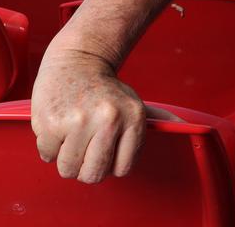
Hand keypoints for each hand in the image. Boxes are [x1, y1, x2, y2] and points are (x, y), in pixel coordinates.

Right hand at [31, 48, 173, 183]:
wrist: (76, 59)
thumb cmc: (107, 89)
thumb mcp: (136, 101)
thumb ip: (158, 118)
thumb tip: (187, 127)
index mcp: (133, 117)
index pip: (122, 169)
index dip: (110, 166)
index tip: (105, 152)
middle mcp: (109, 119)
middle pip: (93, 175)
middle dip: (86, 169)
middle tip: (83, 150)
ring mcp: (78, 121)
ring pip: (68, 169)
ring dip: (66, 159)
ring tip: (71, 137)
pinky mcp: (51, 122)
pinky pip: (47, 156)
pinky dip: (49, 147)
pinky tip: (58, 126)